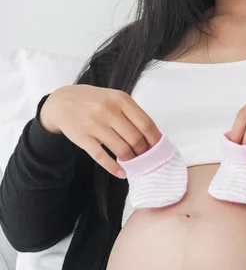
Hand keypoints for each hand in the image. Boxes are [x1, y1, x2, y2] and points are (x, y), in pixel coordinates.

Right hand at [40, 85, 161, 177]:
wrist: (62, 102)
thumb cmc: (93, 101)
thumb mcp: (114, 98)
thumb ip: (131, 113)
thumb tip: (152, 135)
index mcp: (120, 99)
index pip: (146, 123)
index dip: (155, 139)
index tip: (159, 148)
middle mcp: (108, 110)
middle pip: (135, 139)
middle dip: (144, 152)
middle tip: (146, 157)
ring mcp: (94, 125)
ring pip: (122, 150)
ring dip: (131, 160)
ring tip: (133, 162)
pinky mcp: (83, 138)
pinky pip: (102, 157)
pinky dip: (114, 168)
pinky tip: (121, 172)